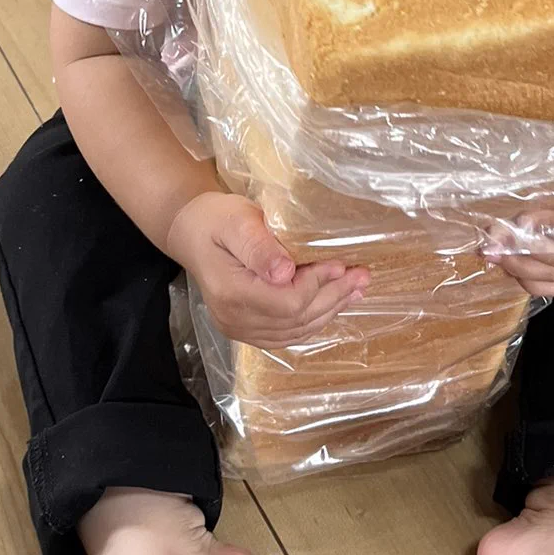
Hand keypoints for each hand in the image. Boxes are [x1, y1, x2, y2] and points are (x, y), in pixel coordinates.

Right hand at [166, 191, 368, 346]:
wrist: (192, 233)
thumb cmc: (216, 219)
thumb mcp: (237, 221)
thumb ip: (259, 247)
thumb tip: (285, 273)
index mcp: (231, 292)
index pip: (287, 302)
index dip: (318, 285)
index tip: (340, 263)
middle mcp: (234, 319)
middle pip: (296, 319)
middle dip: (333, 296)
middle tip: (362, 275)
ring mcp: (240, 329)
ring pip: (296, 331)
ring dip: (329, 310)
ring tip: (356, 289)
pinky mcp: (247, 330)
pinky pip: (287, 334)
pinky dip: (313, 320)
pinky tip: (333, 304)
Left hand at [483, 164, 553, 299]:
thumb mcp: (553, 161)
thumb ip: (536, 179)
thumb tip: (509, 211)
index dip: (550, 228)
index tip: (521, 220)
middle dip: (523, 255)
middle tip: (492, 245)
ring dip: (520, 269)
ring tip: (492, 254)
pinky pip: (553, 286)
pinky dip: (527, 281)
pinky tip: (506, 265)